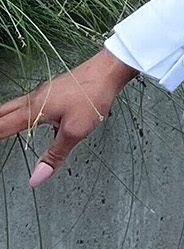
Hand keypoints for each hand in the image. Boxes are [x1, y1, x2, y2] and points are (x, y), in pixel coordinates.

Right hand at [0, 49, 139, 188]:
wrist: (108, 70)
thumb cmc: (93, 96)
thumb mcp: (75, 131)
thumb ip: (55, 155)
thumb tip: (36, 178)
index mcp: (33, 110)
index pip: (0, 128)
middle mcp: (32, 100)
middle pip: (0, 114)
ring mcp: (41, 94)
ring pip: (11, 108)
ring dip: (0, 120)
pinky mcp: (51, 92)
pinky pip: (24, 105)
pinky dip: (14, 114)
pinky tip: (23, 119)